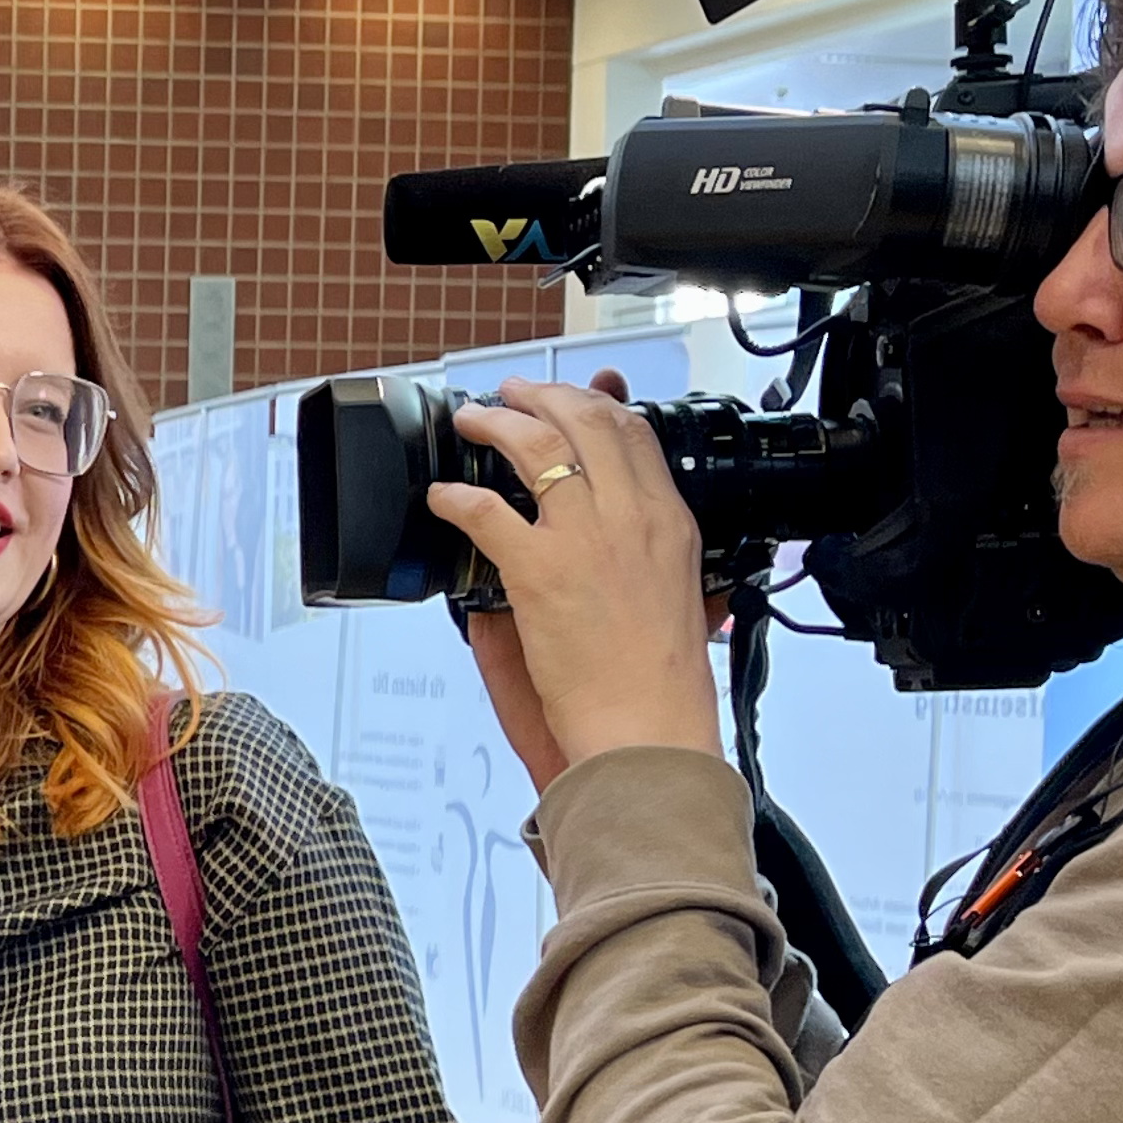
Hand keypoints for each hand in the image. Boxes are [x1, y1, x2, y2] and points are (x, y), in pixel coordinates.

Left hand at [423, 379, 725, 773]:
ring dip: (497, 424)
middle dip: (542, 397)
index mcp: (668, 523)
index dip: (596, 404)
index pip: (634, 436)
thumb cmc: (658, 680)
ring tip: (474, 421)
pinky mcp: (539, 572)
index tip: (571, 397)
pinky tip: (444, 500)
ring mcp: (585, 540)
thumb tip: (616, 547)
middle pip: (586, 424)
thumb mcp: (678, 599)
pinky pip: (486, 513)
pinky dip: (457, 499)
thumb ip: (644, 561)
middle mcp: (631, 519)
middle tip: (512, 394)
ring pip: (536, 449)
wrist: (648, 728)